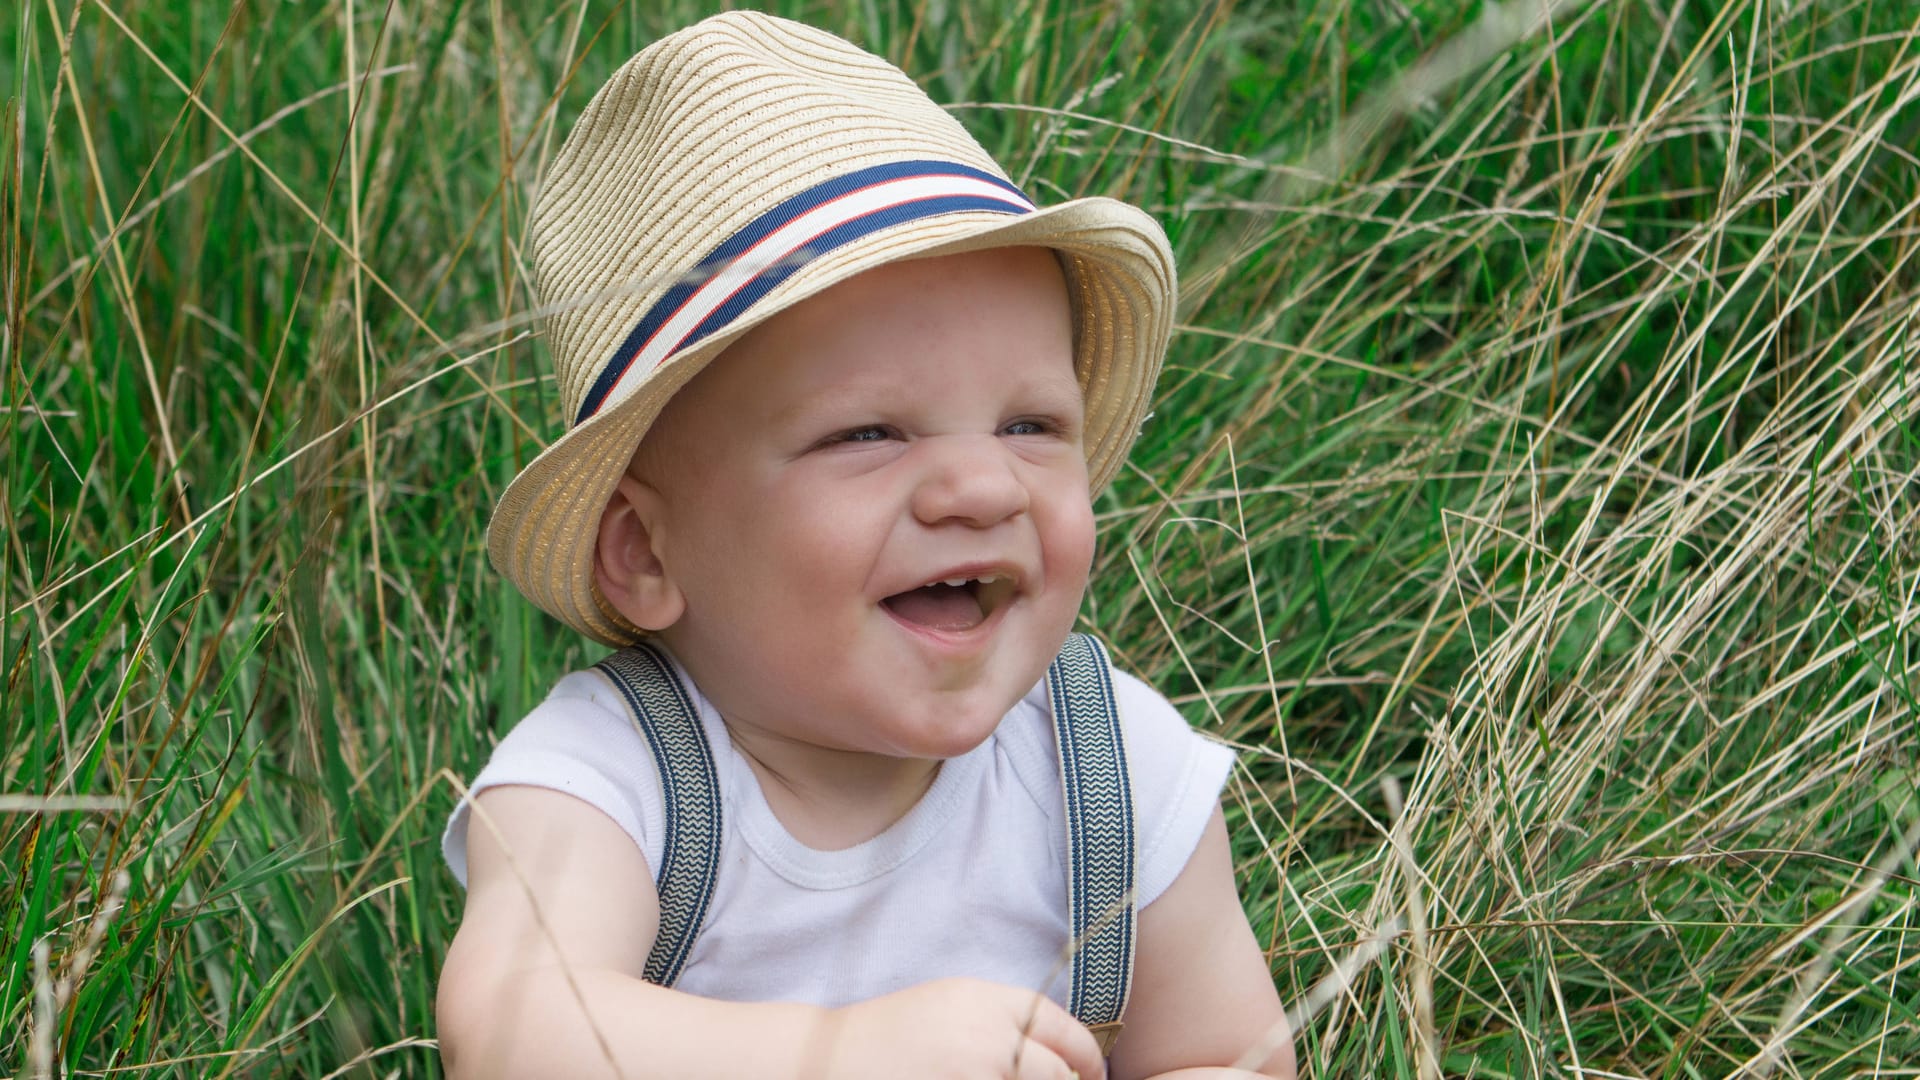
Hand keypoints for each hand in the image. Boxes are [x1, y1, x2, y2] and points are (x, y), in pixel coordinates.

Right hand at [814, 978, 1106, 1079]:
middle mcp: (987, 1033)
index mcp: (985, 999)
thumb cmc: (888, 1038)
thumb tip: (1057, 1053)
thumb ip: (1000, 1020)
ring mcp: (975, 1072)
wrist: (829, 1059)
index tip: (1091, 1073)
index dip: (1086, 1054)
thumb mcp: (948, 1007)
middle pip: (1061, 1069)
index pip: (1060, 1026)